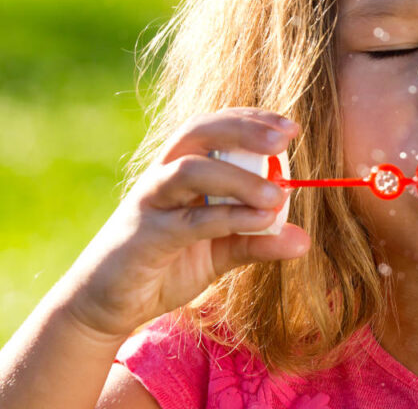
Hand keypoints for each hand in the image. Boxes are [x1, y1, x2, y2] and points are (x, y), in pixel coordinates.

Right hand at [57, 108, 309, 339]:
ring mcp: (150, 204)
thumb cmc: (164, 267)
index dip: (251, 120)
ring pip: (190, 170)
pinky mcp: (144, 237)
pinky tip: (260, 220)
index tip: (291, 127)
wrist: (105, 305)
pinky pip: (189, 220)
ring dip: (239, 178)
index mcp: (181, 170)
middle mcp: (163, 177)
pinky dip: (228, 217)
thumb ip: (257, 240)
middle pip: (199, 132)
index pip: (215, 127)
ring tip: (278, 194)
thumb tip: (303, 240)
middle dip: (244, 128)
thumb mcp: (220, 252)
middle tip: (285, 137)